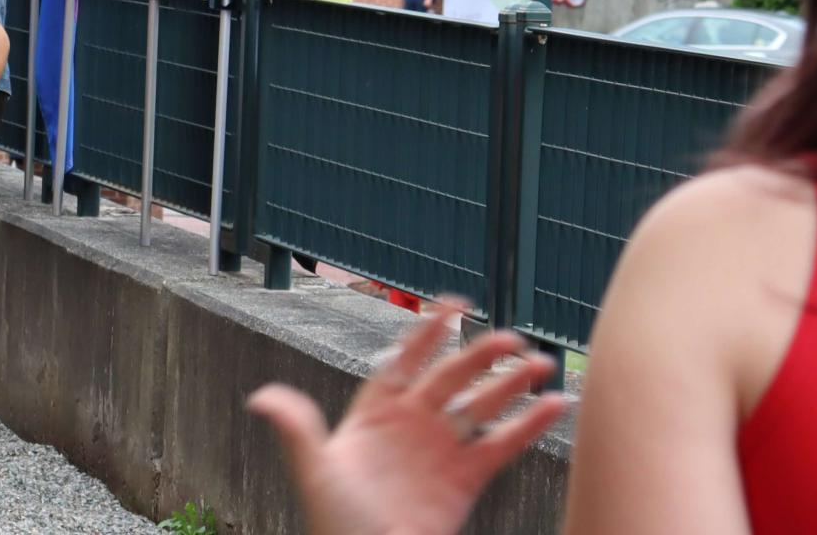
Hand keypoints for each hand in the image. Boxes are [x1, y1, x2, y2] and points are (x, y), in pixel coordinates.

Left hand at [246, 302, 569, 534]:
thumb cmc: (337, 523)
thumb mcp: (315, 471)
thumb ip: (296, 428)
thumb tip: (261, 397)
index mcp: (375, 412)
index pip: (404, 360)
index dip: (427, 331)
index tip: (454, 303)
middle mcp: (412, 424)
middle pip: (451, 377)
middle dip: (480, 355)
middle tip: (510, 338)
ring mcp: (441, 450)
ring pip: (482, 405)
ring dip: (511, 383)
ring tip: (542, 363)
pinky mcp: (467, 479)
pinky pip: (503, 443)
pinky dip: (529, 424)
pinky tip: (555, 405)